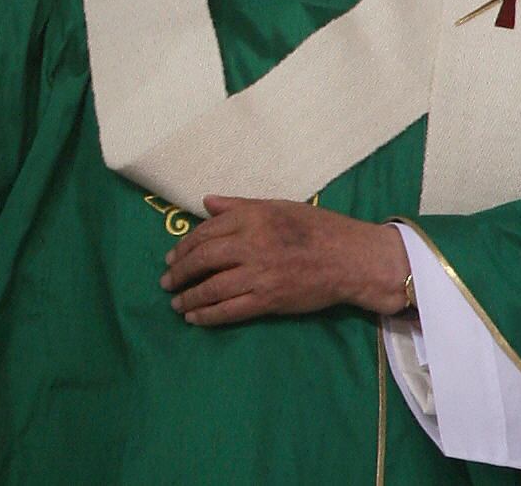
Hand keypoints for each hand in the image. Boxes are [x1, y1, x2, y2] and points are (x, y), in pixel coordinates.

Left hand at [158, 195, 411, 325]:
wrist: (353, 259)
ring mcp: (259, 274)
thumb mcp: (277, 206)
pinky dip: (209, 315)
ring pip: (212, 287)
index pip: (205, 232)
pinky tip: (196, 318)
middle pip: (202, 259)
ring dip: (189, 297)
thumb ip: (239, 206)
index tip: (172, 256)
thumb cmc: (317, 228)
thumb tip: (206, 202)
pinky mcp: (269, 299)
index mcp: (251, 218)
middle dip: (179, 271)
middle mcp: (251, 244)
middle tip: (166, 281)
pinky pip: (231, 309)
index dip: (184, 246)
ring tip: (176, 303)